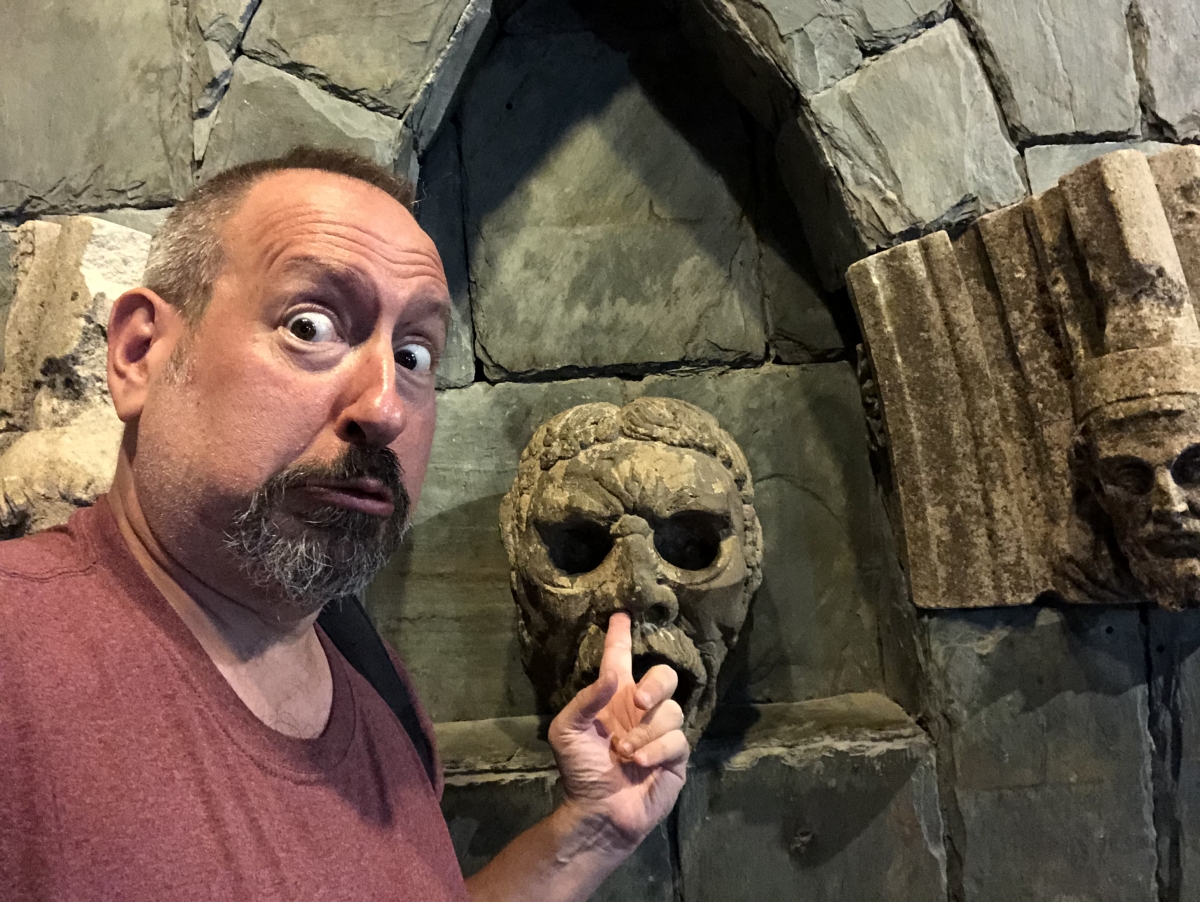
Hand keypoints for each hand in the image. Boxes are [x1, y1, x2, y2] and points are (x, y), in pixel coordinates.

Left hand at [547, 613, 689, 849]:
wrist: (599, 812)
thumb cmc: (579, 770)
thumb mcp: (567, 731)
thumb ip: (586, 699)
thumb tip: (614, 677)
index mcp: (613, 698)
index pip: (621, 658)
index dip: (622, 635)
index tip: (622, 613)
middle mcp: (640, 710)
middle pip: (664, 676)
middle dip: (655, 684)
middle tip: (638, 702)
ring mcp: (660, 733)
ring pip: (671, 711)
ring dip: (645, 732)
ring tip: (625, 753)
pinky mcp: (675, 756)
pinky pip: (677, 740)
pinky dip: (656, 750)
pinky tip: (639, 763)